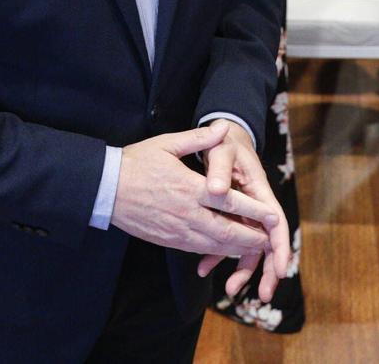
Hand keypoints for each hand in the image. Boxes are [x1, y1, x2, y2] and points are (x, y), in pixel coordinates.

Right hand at [110, 122, 279, 264]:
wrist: (105, 189)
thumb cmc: (136, 163)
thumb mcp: (167, 144)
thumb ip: (199, 138)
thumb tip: (223, 126)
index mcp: (189, 188)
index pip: (229, 202)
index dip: (254, 211)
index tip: (273, 214)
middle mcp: (186, 214)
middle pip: (226, 232)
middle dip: (251, 237)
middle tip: (270, 239)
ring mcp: (176, 230)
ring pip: (213, 245)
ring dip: (236, 248)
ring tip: (255, 247)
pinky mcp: (168, 240)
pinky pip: (197, 249)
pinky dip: (216, 251)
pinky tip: (226, 249)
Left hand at [194, 126, 292, 301]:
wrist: (222, 138)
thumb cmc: (225, 143)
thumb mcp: (222, 149)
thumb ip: (219, 167)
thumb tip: (216, 189)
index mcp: (259, 192)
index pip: (275, 223)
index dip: (279, 249)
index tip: (280, 271)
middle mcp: (257, 207)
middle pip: (267, 242)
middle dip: (266, 271)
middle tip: (262, 296)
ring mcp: (246, 214)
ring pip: (249, 246)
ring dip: (242, 269)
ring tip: (230, 290)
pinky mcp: (232, 217)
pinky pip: (229, 240)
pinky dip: (218, 255)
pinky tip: (203, 268)